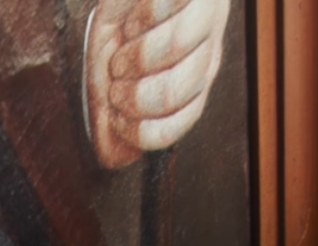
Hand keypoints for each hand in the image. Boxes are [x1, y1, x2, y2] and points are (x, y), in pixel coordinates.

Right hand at [84, 0, 229, 171]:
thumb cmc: (129, 12)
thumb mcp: (112, 66)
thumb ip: (110, 112)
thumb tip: (112, 159)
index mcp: (191, 84)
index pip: (177, 125)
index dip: (142, 131)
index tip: (116, 118)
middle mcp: (206, 53)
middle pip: (178, 88)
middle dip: (136, 94)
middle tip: (115, 84)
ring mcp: (207, 19)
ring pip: (178, 48)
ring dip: (137, 55)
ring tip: (122, 47)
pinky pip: (168, 7)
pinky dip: (141, 15)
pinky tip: (134, 13)